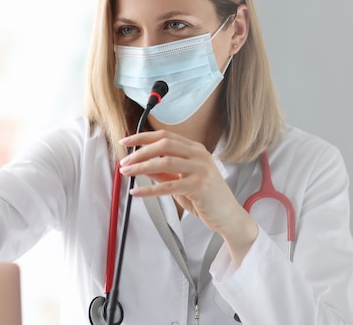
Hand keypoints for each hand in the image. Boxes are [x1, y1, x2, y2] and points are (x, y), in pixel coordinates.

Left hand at [119, 130, 257, 266]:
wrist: (228, 216)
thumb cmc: (206, 198)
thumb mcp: (181, 181)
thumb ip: (163, 172)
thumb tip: (141, 165)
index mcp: (195, 149)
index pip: (165, 136)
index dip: (142, 137)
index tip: (126, 141)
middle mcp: (199, 155)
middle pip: (163, 145)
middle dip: (140, 152)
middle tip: (124, 161)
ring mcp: (201, 169)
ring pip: (164, 162)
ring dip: (141, 167)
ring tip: (127, 173)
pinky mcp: (199, 186)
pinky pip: (168, 186)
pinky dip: (149, 189)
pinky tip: (137, 192)